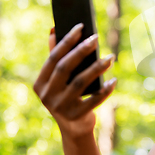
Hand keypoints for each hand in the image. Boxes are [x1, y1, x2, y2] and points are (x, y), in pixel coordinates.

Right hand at [32, 23, 116, 139]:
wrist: (74, 128)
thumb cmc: (68, 96)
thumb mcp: (59, 80)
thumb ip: (56, 58)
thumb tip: (54, 31)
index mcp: (40, 83)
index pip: (53, 58)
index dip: (66, 41)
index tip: (81, 26)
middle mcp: (47, 95)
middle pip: (65, 68)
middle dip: (81, 51)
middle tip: (96, 38)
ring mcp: (60, 107)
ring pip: (80, 82)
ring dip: (97, 68)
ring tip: (111, 57)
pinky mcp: (76, 116)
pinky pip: (93, 101)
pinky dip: (105, 90)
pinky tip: (114, 80)